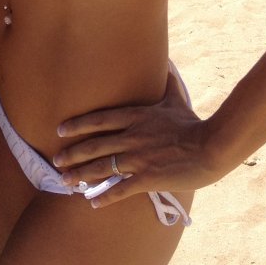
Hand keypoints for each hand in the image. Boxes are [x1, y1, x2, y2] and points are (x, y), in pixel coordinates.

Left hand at [51, 69, 216, 208]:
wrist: (210, 146)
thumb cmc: (192, 123)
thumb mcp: (175, 99)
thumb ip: (166, 82)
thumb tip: (165, 61)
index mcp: (136, 116)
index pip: (99, 120)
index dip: (78, 125)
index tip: (61, 130)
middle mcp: (131, 137)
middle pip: (95, 145)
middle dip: (73, 153)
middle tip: (55, 160)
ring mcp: (138, 158)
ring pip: (102, 167)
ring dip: (81, 175)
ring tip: (65, 181)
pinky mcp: (147, 178)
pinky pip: (120, 189)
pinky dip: (105, 196)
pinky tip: (92, 203)